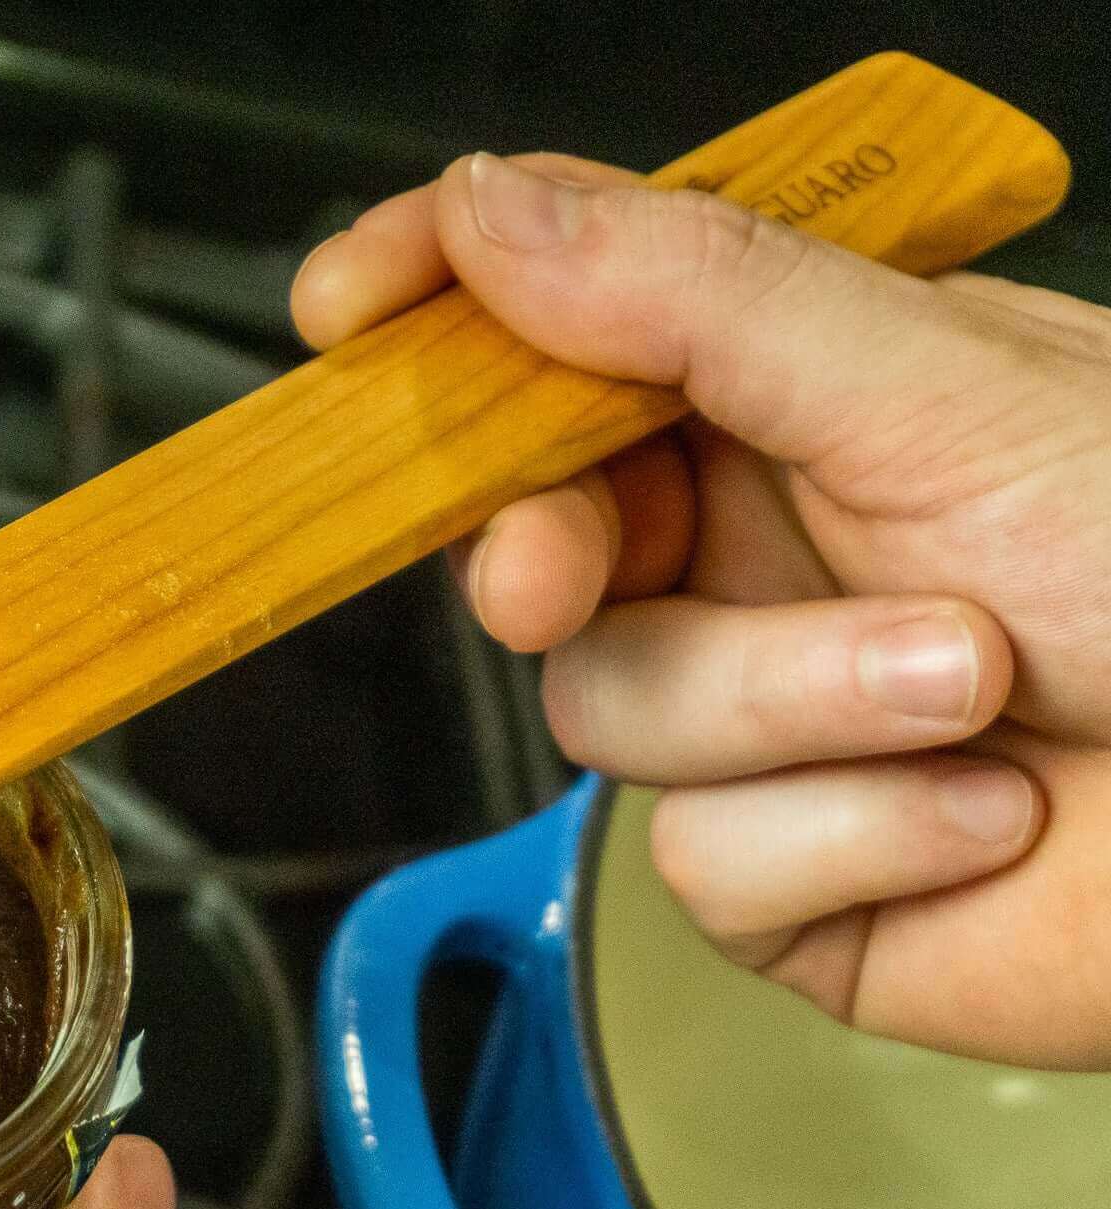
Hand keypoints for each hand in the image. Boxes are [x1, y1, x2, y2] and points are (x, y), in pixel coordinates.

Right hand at [295, 153, 1110, 1065]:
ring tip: (968, 683)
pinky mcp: (777, 873)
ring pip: (610, 712)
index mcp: (785, 401)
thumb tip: (491, 212)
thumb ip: (694, 299)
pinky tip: (984, 810)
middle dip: (543, 556)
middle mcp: (750, 551)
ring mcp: (755, 716)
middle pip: (527, 542)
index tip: (347, 308)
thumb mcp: (937, 387)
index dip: (438, 314)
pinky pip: (705, 861)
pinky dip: (854, 834)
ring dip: (796, 701)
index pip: (559, 333)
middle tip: (550, 569)